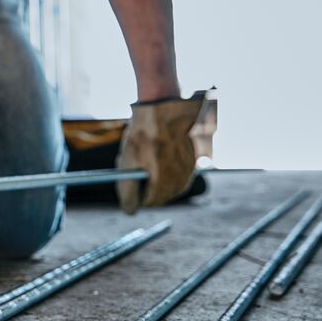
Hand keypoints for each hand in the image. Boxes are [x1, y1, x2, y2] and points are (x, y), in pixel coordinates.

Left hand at [116, 92, 205, 213]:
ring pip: (171, 187)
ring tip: (149, 159)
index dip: (136, 194)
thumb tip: (129, 211)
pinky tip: (161, 157)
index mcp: (162, 180)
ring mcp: (190, 171)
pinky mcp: (194, 163)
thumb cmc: (143, 133)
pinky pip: (179, 176)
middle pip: (161, 196)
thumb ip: (127, 190)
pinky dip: (168, 170)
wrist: (165, 109)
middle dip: (147, 187)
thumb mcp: (127, 161)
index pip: (149, 201)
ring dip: (158, 179)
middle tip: (138, 169)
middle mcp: (180, 179)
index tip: (130, 183)